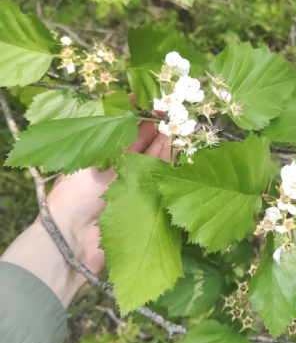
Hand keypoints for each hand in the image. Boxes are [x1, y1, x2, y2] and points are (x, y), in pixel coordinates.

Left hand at [48, 119, 171, 274]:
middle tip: (170, 110)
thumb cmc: (73, 198)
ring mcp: (132, 185)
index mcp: (100, 156)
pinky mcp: (146, 200)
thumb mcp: (89, 163)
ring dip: (164, 141)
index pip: (121, 130)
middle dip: (154, 126)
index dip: (135, 114)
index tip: (150, 99)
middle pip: (140, 143)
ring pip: (152, 158)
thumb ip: (115, 144)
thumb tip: (133, 119)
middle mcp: (117, 169)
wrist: (73, 242)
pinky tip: (176, 146)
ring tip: (176, 124)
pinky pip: (159, 176)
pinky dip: (169, 161)